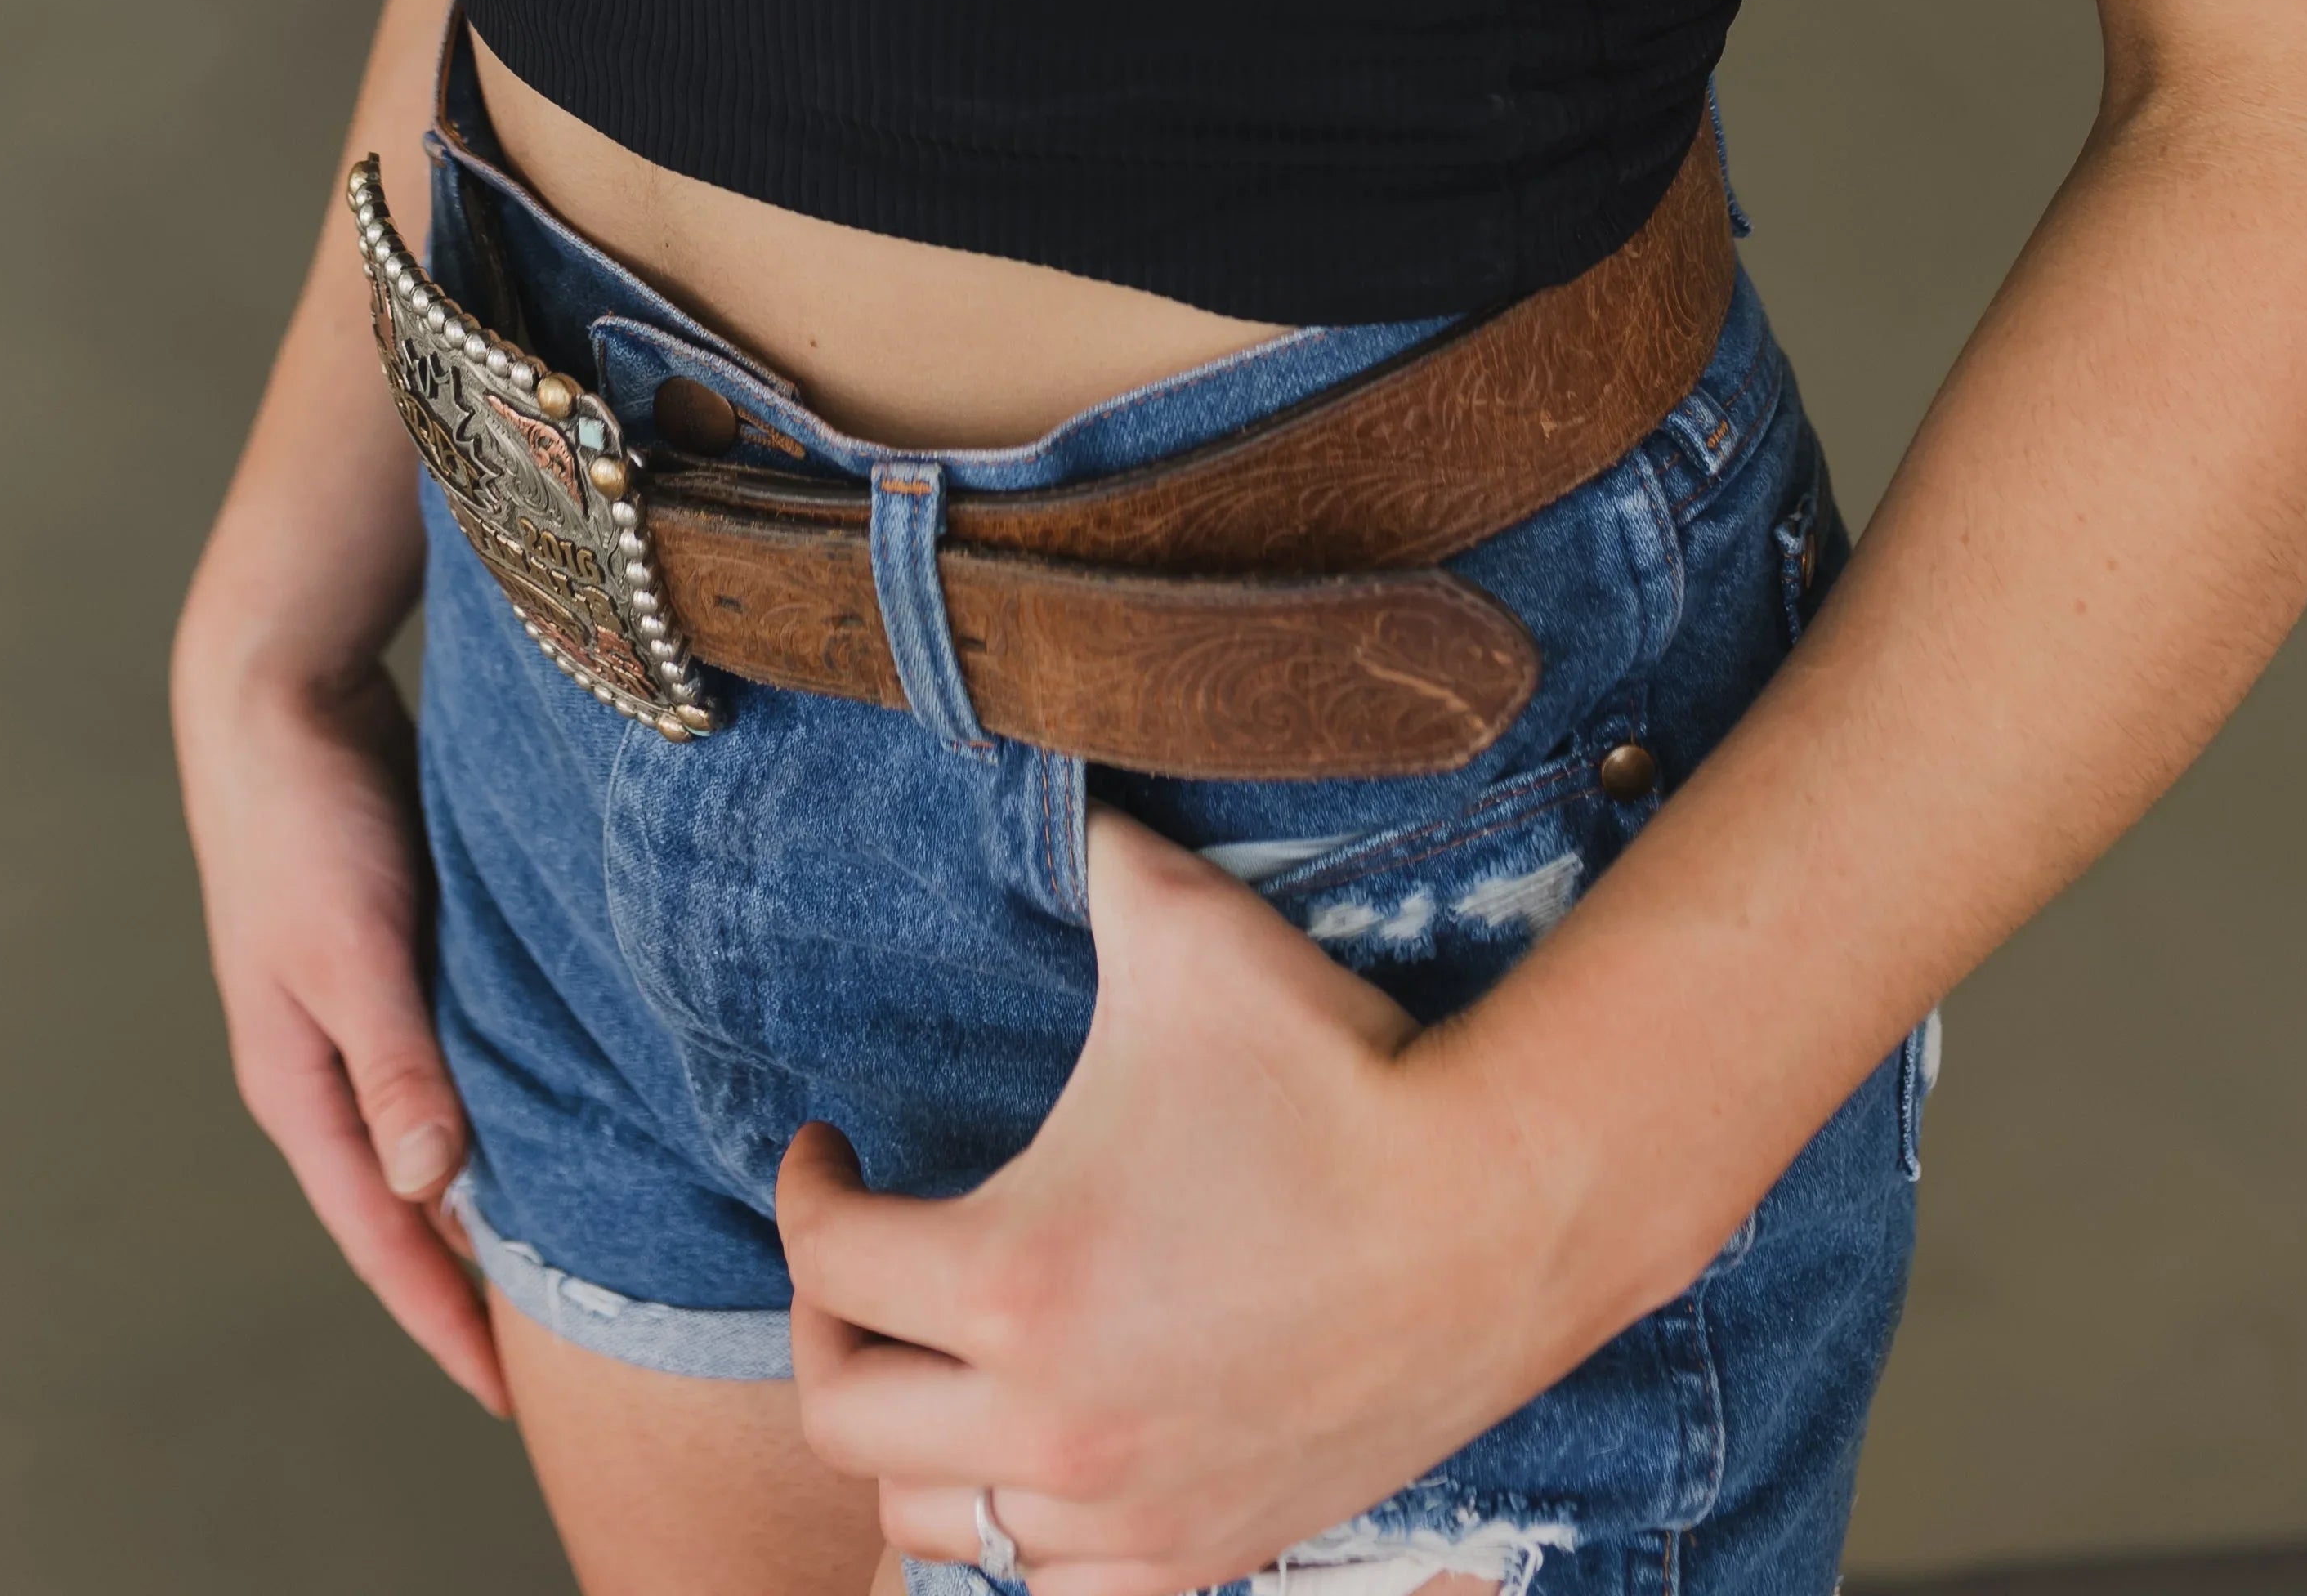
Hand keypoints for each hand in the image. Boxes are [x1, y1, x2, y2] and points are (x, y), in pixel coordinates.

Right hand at [172, 640, 509, 1417]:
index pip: (380, 1231)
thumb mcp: (351, 945)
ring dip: (493, 1181)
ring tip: (578, 1237)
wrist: (281, 688)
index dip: (441, 1316)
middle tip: (567, 1339)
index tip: (506, 1395)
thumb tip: (432, 1186)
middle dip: (473, 1271)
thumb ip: (393, 1062)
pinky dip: (501, 1094)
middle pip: (408, 1196)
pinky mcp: (400, 949)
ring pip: (435, 1125)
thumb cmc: (305, 816)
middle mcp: (328, 1060)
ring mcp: (363, 1005)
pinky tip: (559, 1101)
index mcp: (299, 1082)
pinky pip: (456, 1053)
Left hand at [782, 807, 1564, 1595]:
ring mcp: (1127, 1505)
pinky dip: (1018, 1532)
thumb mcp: (1186, 931)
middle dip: (824, 1330)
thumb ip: (1093, 854)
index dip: (804, 1189)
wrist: (1501, 1205)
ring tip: (933, 1362)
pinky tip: (1033, 1452)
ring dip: (913, 1445)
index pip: (827, 1262)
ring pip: (934, 1527)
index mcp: (1012, 1279)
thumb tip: (1054, 790)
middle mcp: (1048, 1422)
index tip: (826, 1148)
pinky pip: (1053, 1588)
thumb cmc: (1337, 1067)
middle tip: (856, 1263)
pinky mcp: (1207, 1550)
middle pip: (842, 1419)